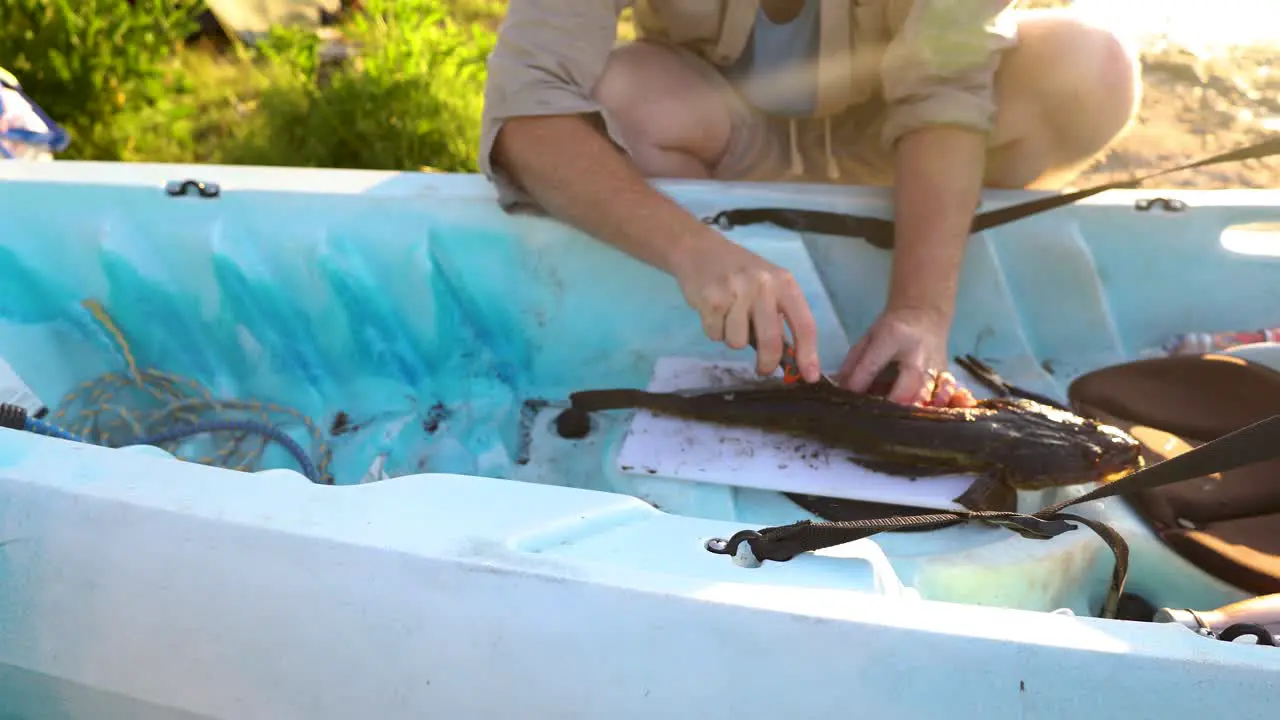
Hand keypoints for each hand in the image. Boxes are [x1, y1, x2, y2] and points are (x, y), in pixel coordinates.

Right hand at [670, 229, 821, 381]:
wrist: (699, 249)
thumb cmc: (740, 273)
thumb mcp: (768, 285)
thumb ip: (780, 316)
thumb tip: (792, 359)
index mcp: (784, 283)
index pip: (804, 324)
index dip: (808, 354)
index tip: (810, 377)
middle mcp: (763, 286)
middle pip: (771, 341)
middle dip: (767, 362)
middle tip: (763, 369)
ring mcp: (736, 292)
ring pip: (738, 343)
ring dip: (733, 338)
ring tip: (729, 318)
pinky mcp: (711, 300)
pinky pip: (716, 336)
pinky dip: (714, 330)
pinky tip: (714, 312)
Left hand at [836, 307, 976, 407]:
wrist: (927, 315)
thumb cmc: (892, 328)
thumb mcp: (869, 337)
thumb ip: (853, 363)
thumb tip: (839, 389)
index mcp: (894, 336)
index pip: (874, 362)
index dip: (860, 381)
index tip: (848, 396)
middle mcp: (918, 352)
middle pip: (909, 383)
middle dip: (893, 403)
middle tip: (876, 417)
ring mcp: (936, 366)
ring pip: (927, 396)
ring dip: (910, 411)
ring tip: (893, 423)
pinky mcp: (946, 377)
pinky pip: (940, 399)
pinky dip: (927, 411)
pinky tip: (915, 420)